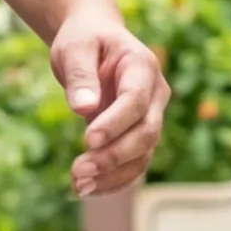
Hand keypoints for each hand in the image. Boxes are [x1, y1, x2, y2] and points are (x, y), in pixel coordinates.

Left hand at [50, 15, 166, 195]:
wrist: (94, 40)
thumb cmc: (84, 40)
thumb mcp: (75, 48)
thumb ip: (80, 76)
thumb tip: (84, 109)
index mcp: (142, 66)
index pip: (135, 100)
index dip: (115, 123)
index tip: (87, 140)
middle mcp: (154, 94)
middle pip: (146, 133)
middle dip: (113, 156)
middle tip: (77, 172)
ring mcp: (150, 116)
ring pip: (142, 154)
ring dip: (112, 174)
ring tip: (78, 186)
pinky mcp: (138, 135)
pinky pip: (133, 164)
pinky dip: (112, 180)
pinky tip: (86, 190)